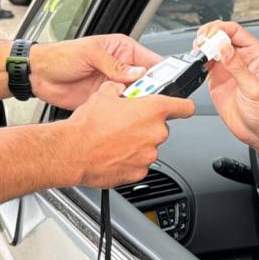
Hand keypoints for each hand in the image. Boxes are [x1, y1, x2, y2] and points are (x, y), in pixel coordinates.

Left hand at [29, 34, 162, 109]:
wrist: (39, 75)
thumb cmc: (61, 56)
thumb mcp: (90, 54)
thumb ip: (115, 65)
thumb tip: (137, 74)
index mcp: (122, 50)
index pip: (150, 61)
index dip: (162, 72)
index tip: (170, 83)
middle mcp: (122, 68)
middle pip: (147, 82)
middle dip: (152, 91)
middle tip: (154, 100)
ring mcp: (114, 86)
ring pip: (137, 97)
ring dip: (139, 104)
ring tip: (140, 108)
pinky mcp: (106, 101)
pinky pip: (122, 108)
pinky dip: (126, 114)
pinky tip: (127, 116)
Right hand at [57, 81, 194, 187]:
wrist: (73, 152)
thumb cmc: (88, 125)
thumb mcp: (104, 94)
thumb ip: (120, 89)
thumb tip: (121, 87)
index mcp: (153, 109)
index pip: (185, 107)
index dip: (183, 106)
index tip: (182, 108)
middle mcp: (156, 132)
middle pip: (161, 127)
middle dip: (147, 125)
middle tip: (127, 124)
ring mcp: (149, 154)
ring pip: (149, 146)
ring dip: (137, 143)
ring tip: (115, 140)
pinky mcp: (140, 172)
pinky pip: (140, 163)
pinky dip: (130, 159)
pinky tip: (114, 153)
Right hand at [197, 21, 258, 143]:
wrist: (258, 130)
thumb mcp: (254, 89)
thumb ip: (238, 68)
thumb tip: (224, 49)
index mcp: (255, 54)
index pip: (236, 31)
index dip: (221, 29)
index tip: (210, 37)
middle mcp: (241, 57)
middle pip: (221, 35)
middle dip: (208, 35)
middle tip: (200, 43)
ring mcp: (228, 67)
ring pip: (211, 46)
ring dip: (201, 45)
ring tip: (197, 51)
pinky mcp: (217, 77)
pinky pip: (205, 61)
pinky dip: (198, 59)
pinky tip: (197, 62)